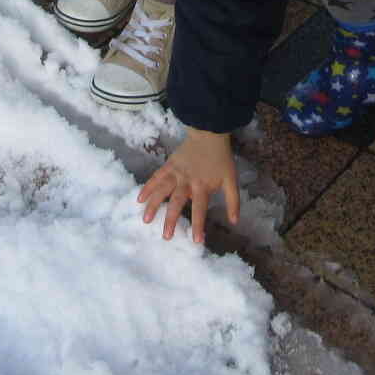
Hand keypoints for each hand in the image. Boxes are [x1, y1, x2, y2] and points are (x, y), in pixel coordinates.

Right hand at [137, 129, 238, 243]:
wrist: (209, 134)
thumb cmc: (221, 159)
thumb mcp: (231, 180)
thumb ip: (232, 201)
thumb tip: (234, 222)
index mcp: (202, 186)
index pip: (199, 209)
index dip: (198, 225)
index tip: (196, 241)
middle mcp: (187, 181)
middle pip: (176, 202)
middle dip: (170, 220)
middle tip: (166, 236)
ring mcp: (176, 173)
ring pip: (162, 190)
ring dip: (153, 205)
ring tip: (146, 219)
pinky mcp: (168, 165)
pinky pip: (156, 177)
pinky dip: (147, 187)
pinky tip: (140, 198)